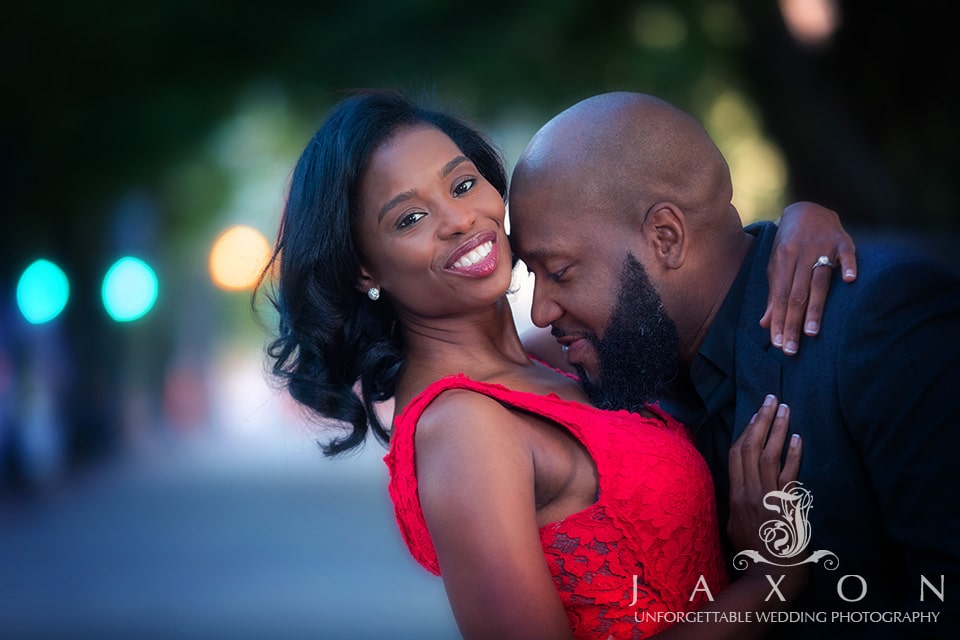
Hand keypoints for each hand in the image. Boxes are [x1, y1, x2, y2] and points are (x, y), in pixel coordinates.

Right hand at [727, 395, 801, 556]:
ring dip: (778, 429)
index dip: (746, 430)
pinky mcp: (786, 506)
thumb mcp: (735, 527)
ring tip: (785, 408)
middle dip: (761, 420)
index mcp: (735, 495)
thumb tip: (741, 488)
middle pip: (751, 447)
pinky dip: (793, 455)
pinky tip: (797, 438)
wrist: (770, 576)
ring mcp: (767, 498)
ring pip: (769, 455)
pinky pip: (789, 475)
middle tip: (771, 398)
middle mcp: (748, 492)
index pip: (736, 453)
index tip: (754, 412)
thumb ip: (738, 504)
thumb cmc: (753, 554)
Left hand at [761, 202, 856, 354]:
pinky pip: (848, 254)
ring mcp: (823, 246)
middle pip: (796, 294)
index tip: (778, 344)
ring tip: (812, 332)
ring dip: (815, 307)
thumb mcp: (776, 267)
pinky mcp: (843, 240)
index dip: (779, 321)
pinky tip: (851, 281)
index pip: (780, 297)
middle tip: (792, 348)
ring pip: (819, 281)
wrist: (806, 210)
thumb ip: (774, 295)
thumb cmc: (788, 246)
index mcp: (782, 260)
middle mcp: (801, 254)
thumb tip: (765, 324)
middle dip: (793, 323)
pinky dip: (849, 265)